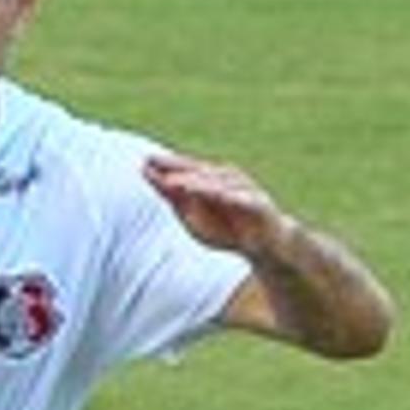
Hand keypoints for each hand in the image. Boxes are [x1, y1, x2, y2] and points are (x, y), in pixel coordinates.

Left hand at [144, 150, 288, 257]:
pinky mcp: (260, 204)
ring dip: (196, 182)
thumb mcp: (195, 220)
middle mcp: (227, 180)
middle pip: (199, 171)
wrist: (265, 246)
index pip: (186, 171)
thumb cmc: (228, 231)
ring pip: (219, 182)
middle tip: (155, 162)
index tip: (144, 163)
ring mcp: (244, 190)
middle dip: (176, 167)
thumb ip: (177, 201)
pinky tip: (216, 194)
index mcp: (211, 181)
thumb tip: (157, 182)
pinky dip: (230, 195)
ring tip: (175, 182)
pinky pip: (244, 198)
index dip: (166, 166)